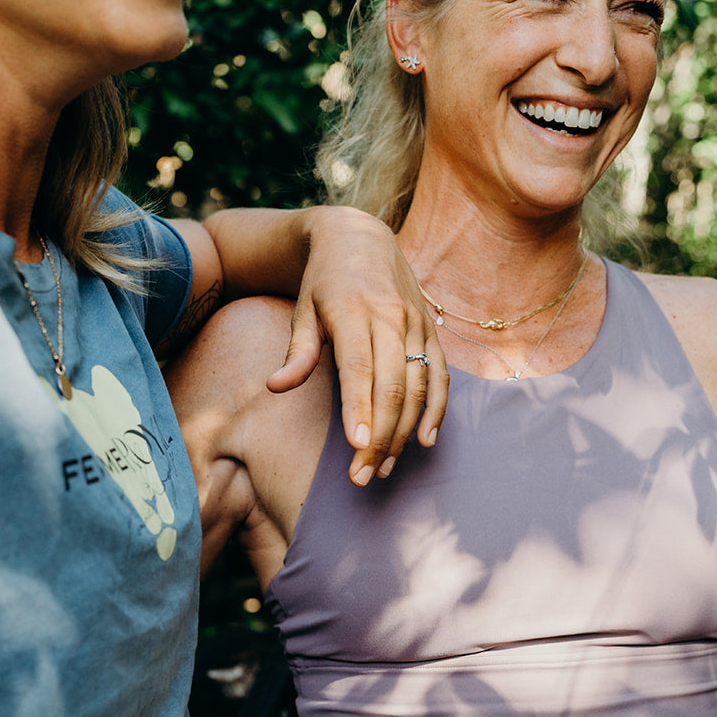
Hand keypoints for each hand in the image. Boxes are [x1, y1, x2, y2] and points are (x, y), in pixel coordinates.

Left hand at [266, 206, 447, 485]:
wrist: (361, 239)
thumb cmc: (322, 283)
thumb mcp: (302, 309)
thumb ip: (296, 351)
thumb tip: (275, 386)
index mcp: (353, 311)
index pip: (359, 369)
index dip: (360, 409)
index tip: (357, 448)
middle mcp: (390, 317)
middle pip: (391, 386)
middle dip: (380, 437)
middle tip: (363, 477)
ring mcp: (416, 324)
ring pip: (418, 386)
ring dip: (404, 432)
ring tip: (384, 468)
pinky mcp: (431, 331)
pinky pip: (440, 375)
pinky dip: (437, 409)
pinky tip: (425, 440)